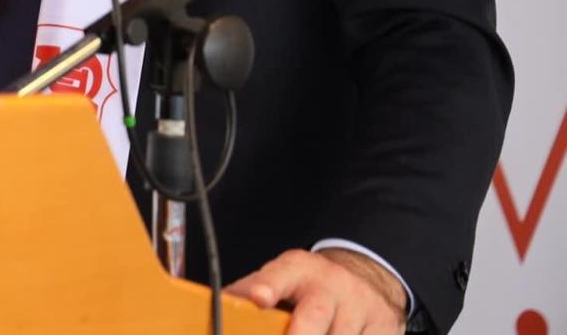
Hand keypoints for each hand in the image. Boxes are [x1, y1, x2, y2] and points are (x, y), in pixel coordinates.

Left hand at [227, 248, 407, 334]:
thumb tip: (212, 305)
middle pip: (313, 317)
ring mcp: (360, 308)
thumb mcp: (280, 277)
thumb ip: (248, 292)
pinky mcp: (384, 328)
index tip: (259, 298)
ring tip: (312, 334)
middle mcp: (331, 286)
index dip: (267, 287)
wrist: (365, 281)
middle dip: (301, 334)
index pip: (279, 275)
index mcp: (297, 269)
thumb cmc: (309, 285)